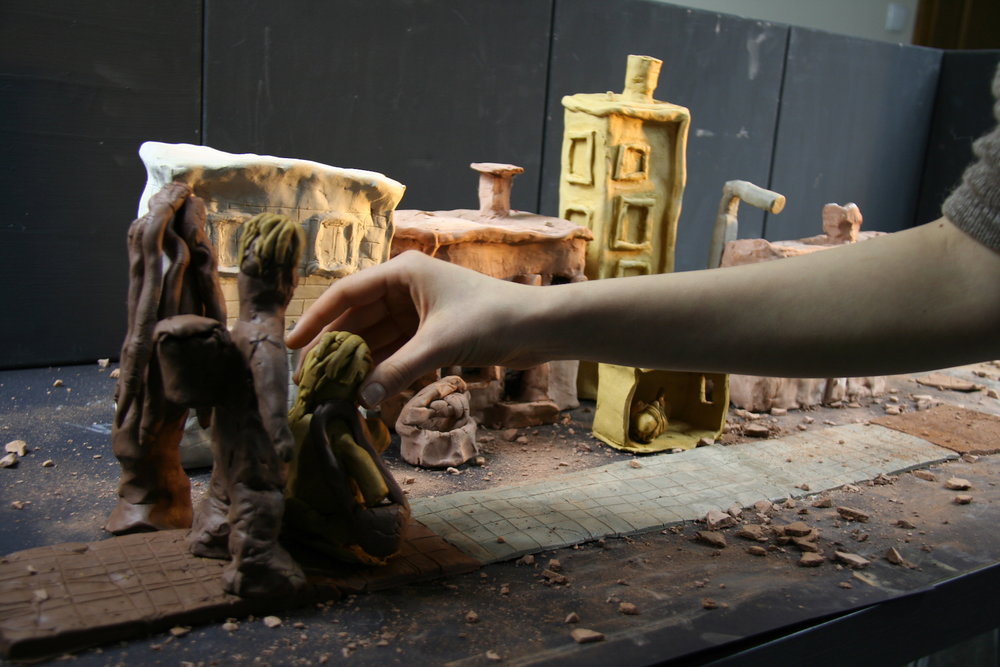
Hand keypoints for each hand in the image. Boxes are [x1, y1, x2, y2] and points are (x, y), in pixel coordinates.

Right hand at [286, 251, 538, 407]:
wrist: (538, 327)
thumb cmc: (492, 319)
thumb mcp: (439, 344)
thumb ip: (398, 370)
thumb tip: (361, 398)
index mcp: (403, 271)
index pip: (347, 294)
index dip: (317, 319)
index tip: (292, 344)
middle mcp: (406, 287)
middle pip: (358, 318)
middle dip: (335, 347)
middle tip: (309, 377)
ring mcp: (419, 310)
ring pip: (377, 337)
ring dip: (358, 361)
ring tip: (330, 388)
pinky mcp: (432, 332)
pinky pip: (396, 350)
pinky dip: (382, 368)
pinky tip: (364, 389)